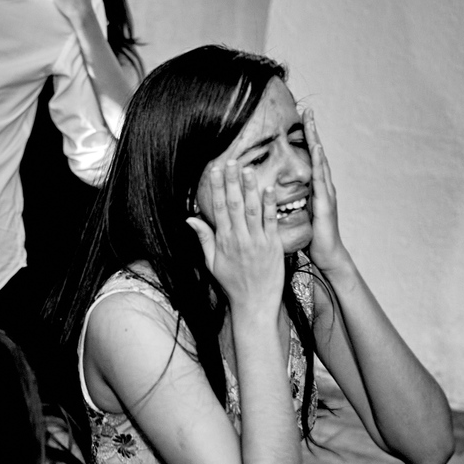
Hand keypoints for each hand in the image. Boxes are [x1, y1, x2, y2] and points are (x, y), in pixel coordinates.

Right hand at [186, 161, 284, 312]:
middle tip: (231, 161)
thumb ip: (204, 239)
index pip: (220, 209)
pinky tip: (269, 188)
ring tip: (248, 169)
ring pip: (253, 209)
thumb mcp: (212, 263)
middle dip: (232, 181)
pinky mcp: (273, 245)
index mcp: (224, 242)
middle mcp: (240, 239)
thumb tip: (190, 219)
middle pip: (235, 204)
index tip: (215, 171)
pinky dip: (270, 204)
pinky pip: (271, 221)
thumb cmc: (233, 284)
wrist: (255, 302)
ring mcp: (257, 241)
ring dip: (250, 188)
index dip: (217, 188)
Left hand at [303, 109, 346, 271]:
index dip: (303, 139)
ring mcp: (326, 193)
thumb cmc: (311, 237)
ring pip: (320, 161)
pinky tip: (318, 150)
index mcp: (313, 188)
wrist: (327, 255)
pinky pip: (322, 179)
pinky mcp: (326, 203)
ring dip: (316, 141)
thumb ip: (287, 201)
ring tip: (312, 122)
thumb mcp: (296, 215)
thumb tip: (272, 192)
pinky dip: (320, 163)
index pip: (308, 158)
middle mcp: (322, 186)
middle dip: (312, 131)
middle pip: (317, 153)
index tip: (298, 120)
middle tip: (308, 110)